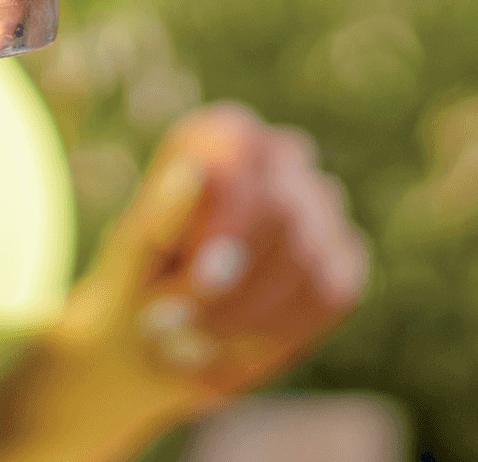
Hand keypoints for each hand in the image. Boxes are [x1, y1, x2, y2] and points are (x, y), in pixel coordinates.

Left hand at [45, 104, 366, 453]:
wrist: (157, 341)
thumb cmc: (139, 281)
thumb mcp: (132, 252)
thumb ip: (164, 215)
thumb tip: (196, 172)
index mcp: (222, 135)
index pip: (242, 153)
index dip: (227, 222)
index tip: (200, 284)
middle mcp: (280, 153)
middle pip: (281, 212)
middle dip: (230, 288)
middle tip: (174, 327)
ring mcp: (322, 203)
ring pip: (307, 260)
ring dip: (247, 316)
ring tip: (196, 337)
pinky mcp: (345, 257)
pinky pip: (330, 293)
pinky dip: (282, 330)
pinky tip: (241, 339)